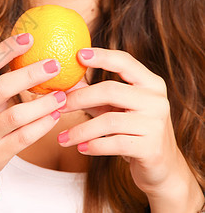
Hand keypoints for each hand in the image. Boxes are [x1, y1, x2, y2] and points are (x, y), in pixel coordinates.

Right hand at [0, 33, 65, 191]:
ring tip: (62, 95)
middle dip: (31, 74)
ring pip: (17, 114)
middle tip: (54, 65)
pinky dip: (43, 125)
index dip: (8, 48)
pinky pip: (25, 137)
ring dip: (44, 103)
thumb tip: (28, 58)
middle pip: (2, 86)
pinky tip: (55, 116)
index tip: (30, 37)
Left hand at [58, 48, 201, 210]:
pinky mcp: (151, 148)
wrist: (161, 165)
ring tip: (62, 138)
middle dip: (79, 98)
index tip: (78, 54)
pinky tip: (81, 149)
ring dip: (80, 130)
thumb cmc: (131, 129)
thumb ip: (92, 94)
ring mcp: (156, 124)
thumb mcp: (114, 108)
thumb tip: (62, 83)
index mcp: (150, 83)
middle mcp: (156, 100)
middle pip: (110, 90)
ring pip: (109, 121)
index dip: (102, 56)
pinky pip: (114, 143)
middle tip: (58, 106)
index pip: (125, 62)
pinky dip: (93, 146)